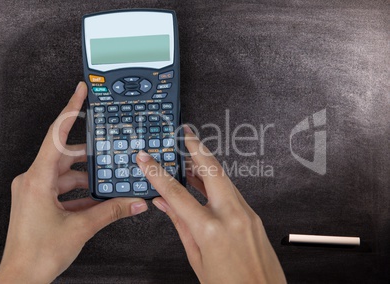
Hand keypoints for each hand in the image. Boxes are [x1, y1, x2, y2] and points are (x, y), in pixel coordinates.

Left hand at [0, 82, 147, 283]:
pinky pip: (61, 189)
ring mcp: (33, 191)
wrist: (21, 279)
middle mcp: (32, 181)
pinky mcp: (37, 202)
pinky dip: (79, 192)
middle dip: (88, 153)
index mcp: (37, 179)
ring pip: (65, 174)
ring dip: (85, 178)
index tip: (80, 92)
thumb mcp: (81, 227)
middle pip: (64, 155)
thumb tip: (136, 202)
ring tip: (107, 180)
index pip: (56, 135)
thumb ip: (112, 211)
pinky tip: (96, 199)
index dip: (70, 110)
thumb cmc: (38, 254)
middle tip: (106, 146)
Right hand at [136, 126, 285, 283]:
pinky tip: (205, 180)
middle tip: (185, 133)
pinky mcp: (254, 216)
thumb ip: (180, 226)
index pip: (177, 193)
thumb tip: (165, 204)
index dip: (158, 173)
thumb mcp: (196, 258)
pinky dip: (216, 181)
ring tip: (190, 154)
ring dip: (206, 163)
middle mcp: (231, 216)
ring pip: (223, 178)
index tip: (147, 160)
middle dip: (196, 147)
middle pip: (211, 170)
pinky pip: (232, 190)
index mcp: (211, 230)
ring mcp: (246, 214)